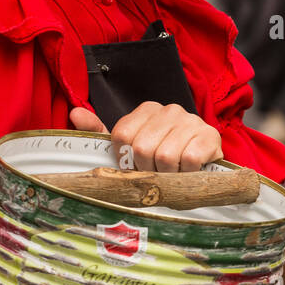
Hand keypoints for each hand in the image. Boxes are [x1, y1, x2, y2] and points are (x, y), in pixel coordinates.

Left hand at [70, 102, 222, 172]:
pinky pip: (190, 160)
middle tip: (157, 173)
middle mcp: (169, 109)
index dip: (127, 160)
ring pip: (165, 156)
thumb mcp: (129, 146)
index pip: (122, 136)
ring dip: (169, 175)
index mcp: (146, 109)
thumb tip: (75, 113)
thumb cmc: (161, 157)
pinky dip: (188, 173)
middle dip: (148, 170)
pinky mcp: (209, 135)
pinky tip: (190, 170)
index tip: (137, 165)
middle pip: (142, 148)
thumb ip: (100, 131)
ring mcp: (191, 120)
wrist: (203, 166)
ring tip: (174, 172)